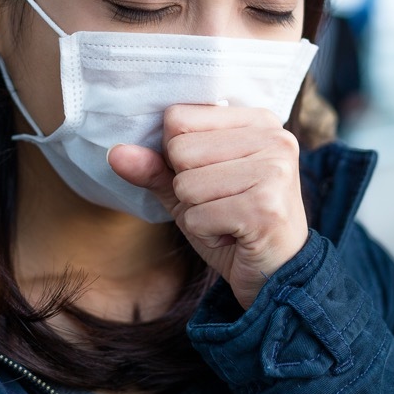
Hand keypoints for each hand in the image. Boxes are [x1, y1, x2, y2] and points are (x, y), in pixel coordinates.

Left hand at [108, 104, 308, 308]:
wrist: (279, 275)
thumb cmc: (234, 225)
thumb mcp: (191, 191)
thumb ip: (155, 168)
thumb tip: (114, 152)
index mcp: (258, 120)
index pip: (178, 118)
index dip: (178, 155)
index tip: (214, 176)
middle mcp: (273, 137)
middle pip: (179, 149)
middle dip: (188, 188)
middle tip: (225, 203)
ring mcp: (274, 170)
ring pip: (186, 184)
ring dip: (197, 213)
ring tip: (229, 219)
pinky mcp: (265, 207)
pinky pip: (197, 217)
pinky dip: (206, 234)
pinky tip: (235, 236)